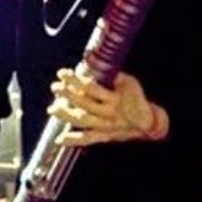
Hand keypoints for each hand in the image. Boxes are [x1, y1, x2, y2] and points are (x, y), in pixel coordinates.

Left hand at [48, 68, 168, 145]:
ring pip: (83, 121)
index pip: (91, 88)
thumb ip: (116, 75)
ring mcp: (106, 126)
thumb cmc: (137, 99)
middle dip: (68, 95)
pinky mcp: (105, 137)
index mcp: (115, 98)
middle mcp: (109, 113)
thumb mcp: (131, 83)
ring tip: (51, 109)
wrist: (149, 122)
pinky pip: (88, 139)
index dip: (76, 80)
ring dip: (66, 115)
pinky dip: (73, 140)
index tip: (63, 73)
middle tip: (55, 87)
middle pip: (84, 104)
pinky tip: (60, 139)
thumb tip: (96, 62)